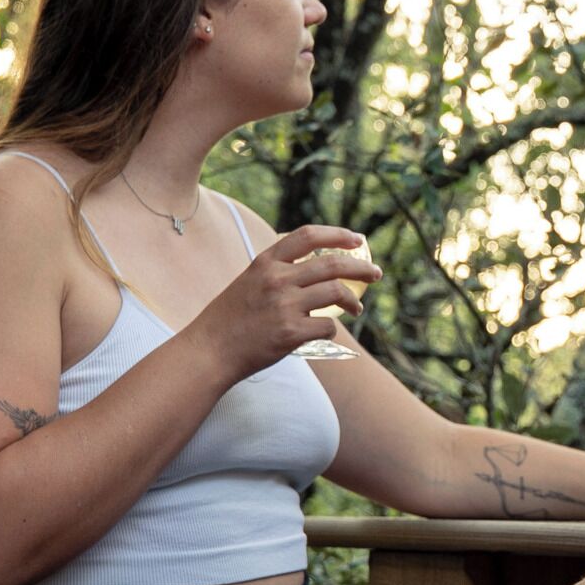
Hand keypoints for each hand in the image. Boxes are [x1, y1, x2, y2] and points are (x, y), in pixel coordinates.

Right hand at [202, 226, 374, 373]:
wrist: (209, 351)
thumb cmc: (230, 319)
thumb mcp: (249, 282)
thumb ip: (278, 273)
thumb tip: (316, 271)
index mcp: (266, 262)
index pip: (308, 235)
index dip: (337, 234)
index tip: (358, 239)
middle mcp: (277, 279)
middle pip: (332, 264)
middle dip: (361, 268)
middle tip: (376, 274)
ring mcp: (284, 305)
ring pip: (336, 293)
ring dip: (353, 301)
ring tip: (357, 309)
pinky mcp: (290, 333)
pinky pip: (327, 327)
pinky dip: (332, 330)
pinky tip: (326, 333)